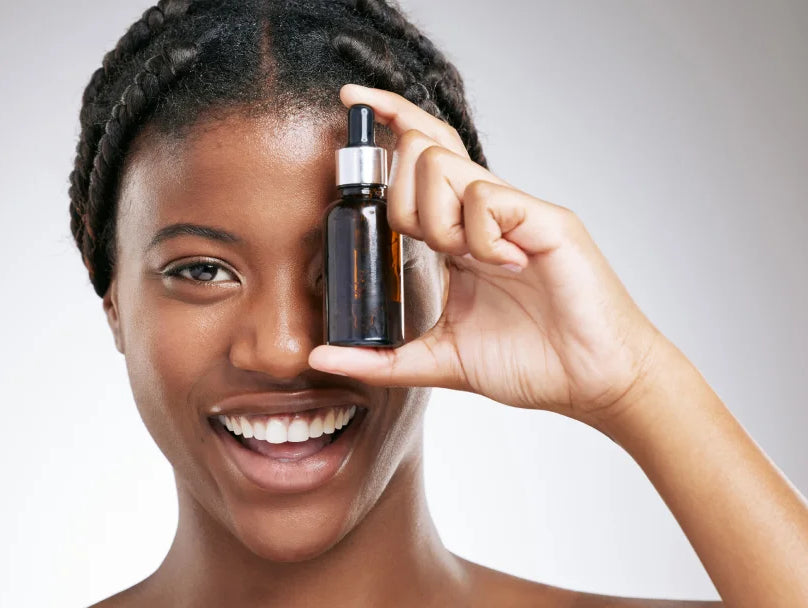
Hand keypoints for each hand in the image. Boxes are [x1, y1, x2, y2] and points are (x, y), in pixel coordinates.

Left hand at [309, 84, 664, 427]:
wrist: (591, 382)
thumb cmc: (530, 363)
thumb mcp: (440, 358)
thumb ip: (382, 357)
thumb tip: (321, 357)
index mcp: (462, 235)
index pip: (419, 160)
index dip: (388, 124)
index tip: (352, 100)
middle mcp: (485, 214)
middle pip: (422, 152)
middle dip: (403, 199)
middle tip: (434, 248)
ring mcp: (515, 213)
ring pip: (444, 166)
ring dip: (438, 220)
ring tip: (470, 261)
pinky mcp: (545, 220)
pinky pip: (487, 198)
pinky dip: (479, 236)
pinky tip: (504, 265)